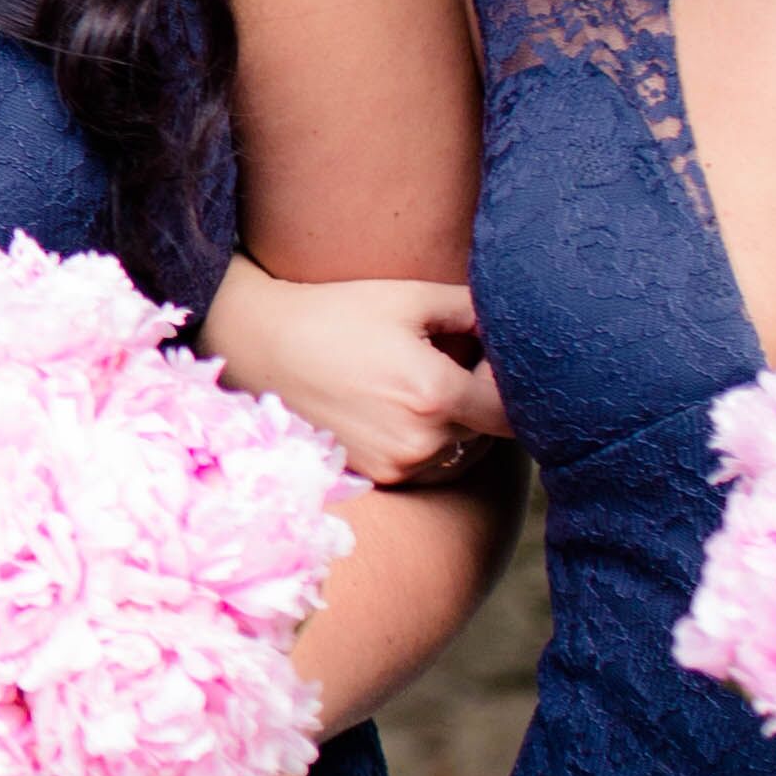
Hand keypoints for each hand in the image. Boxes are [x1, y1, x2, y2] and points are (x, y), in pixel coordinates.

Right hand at [201, 261, 503, 486]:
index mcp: (436, 395)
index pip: (512, 407)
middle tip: (452, 362)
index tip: (492, 358)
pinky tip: (394, 407)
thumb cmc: (336, 313)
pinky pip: (427, 463)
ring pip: (460, 449)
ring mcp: (397, 465)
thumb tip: (515, 326)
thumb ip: (474, 311)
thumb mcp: (409, 298)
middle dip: (480, 398)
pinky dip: (425, 440)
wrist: (260, 346)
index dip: (512, 384)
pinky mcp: (377, 477)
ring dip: (456, 424)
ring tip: (418, 385)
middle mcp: (421, 441)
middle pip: (488, 429)